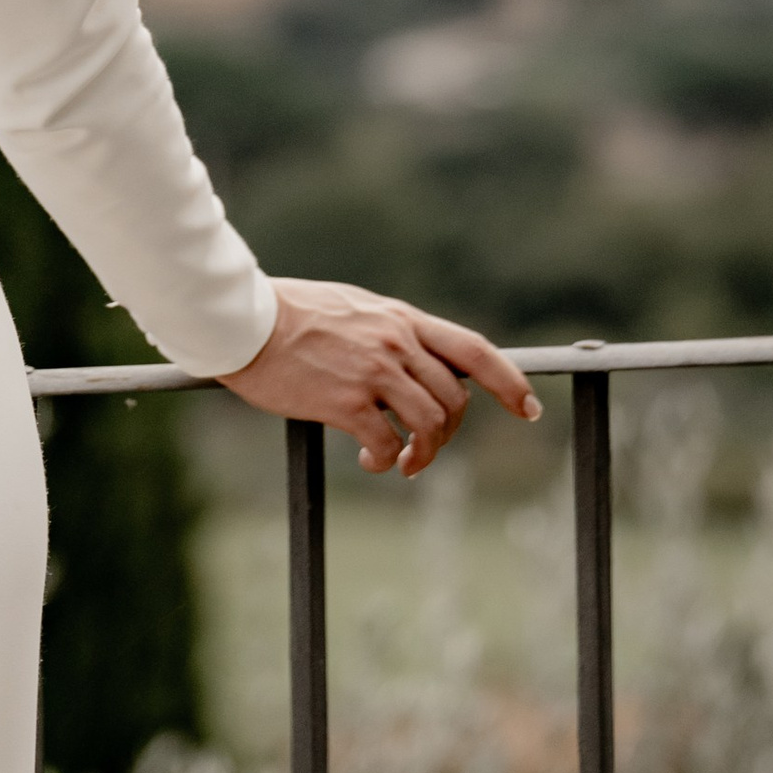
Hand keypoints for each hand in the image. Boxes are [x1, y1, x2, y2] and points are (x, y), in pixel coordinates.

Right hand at [227, 276, 538, 478]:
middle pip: (453, 400)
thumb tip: (413, 359)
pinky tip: (372, 460)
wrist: (243, 322)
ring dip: (422, 454)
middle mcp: (397, 343)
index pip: (474, 351)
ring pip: (429, 425)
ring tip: (400, 463)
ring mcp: (374, 372)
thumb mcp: (354, 308)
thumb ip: (389, 331)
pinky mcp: (346, 402)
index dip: (510, 383)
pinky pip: (386, 441)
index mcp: (402, 319)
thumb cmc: (289, 314)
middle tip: (424, 449)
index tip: (528, 409)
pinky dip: (385, 459)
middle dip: (448, 433)